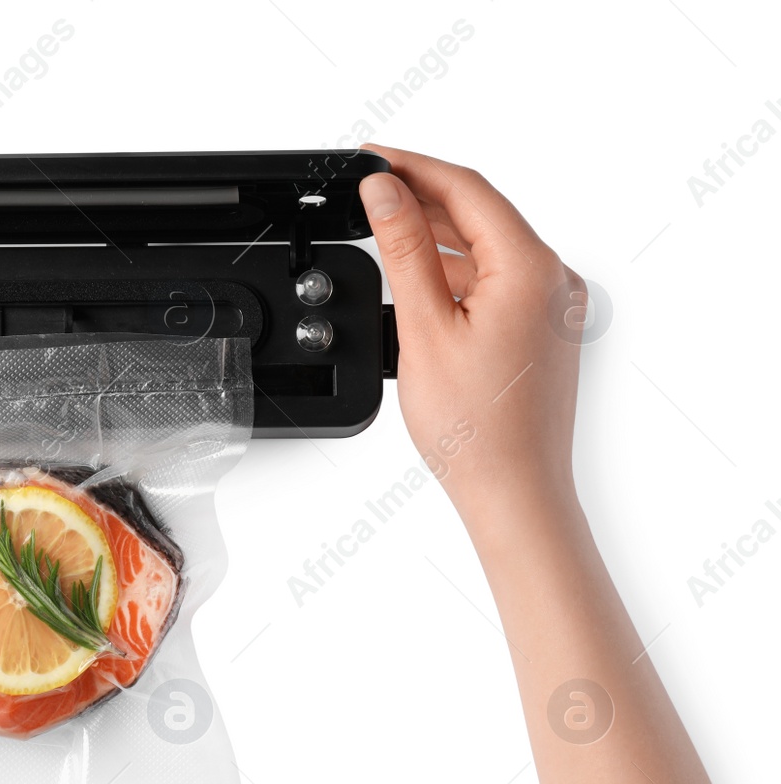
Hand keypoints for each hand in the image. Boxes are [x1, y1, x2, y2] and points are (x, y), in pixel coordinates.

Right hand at [358, 144, 586, 541]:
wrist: (514, 492)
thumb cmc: (477, 429)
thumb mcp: (424, 327)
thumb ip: (403, 248)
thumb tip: (384, 191)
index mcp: (532, 268)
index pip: (467, 189)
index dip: (412, 165)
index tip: (371, 156)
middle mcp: (553, 280)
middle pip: (480, 213)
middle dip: (421, 197)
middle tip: (366, 188)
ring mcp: (552, 306)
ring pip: (486, 247)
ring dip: (435, 235)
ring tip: (382, 229)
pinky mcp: (542, 330)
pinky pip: (495, 280)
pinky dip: (454, 272)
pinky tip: (417, 279)